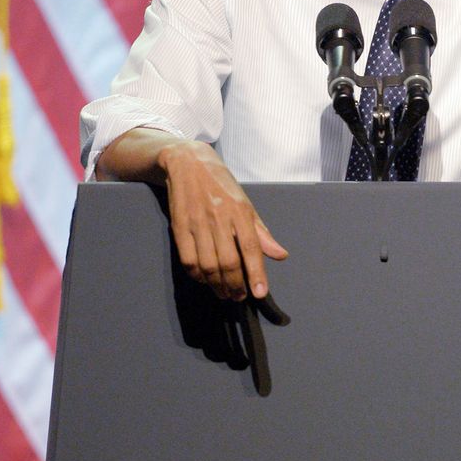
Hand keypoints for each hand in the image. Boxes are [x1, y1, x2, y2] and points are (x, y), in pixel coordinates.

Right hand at [159, 140, 287, 300]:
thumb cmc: (221, 185)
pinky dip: (198, 276)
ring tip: (225, 293)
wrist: (187, 163)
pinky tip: (205, 280)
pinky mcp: (179, 227)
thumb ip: (262, 233)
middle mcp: (219, 218)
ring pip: (207, 265)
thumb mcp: (246, 204)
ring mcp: (197, 223)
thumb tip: (281, 255)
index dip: (256, 273)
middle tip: (239, 297)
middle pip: (228, 261)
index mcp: (240, 211)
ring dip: (217, 285)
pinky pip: (188, 260)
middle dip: (235, 285)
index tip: (260, 293)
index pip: (251, 248)